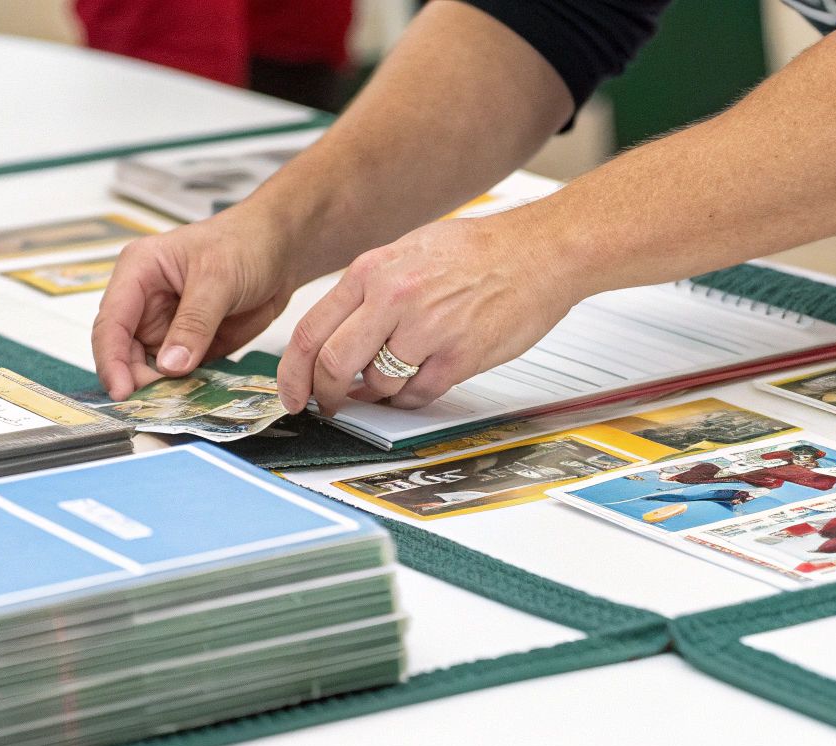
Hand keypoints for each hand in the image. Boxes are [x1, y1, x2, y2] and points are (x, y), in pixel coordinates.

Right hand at [91, 211, 295, 399]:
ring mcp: (167, 324)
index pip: (111, 323)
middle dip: (136, 380)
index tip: (122, 392)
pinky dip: (184, 389)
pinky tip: (194, 400)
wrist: (283, 249)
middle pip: (124, 352)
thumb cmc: (246, 242)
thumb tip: (170, 365)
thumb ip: (193, 323)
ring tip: (176, 406)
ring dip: (160, 389)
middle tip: (156, 405)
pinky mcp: (190, 343)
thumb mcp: (218, 279)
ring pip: (150, 368)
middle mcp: (145, 301)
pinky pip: (179, 374)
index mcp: (138, 272)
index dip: (111, 360)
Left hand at [279, 216, 579, 414]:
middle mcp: (393, 298)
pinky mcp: (459, 356)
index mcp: (373, 271)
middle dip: (326, 395)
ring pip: (377, 385)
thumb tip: (340, 332)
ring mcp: (427, 329)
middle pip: (334, 365)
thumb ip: (371, 290)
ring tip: (393, 382)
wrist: (541, 251)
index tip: (294, 392)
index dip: (294, 373)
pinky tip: (421, 382)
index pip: (311, 331)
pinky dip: (412, 397)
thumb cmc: (481, 251)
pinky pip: (418, 394)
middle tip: (330, 403)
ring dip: (378, 394)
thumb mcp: (410, 251)